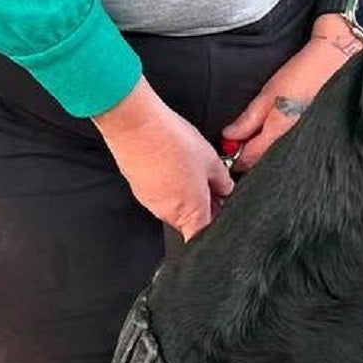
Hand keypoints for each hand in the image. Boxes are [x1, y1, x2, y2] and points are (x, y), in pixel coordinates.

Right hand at [92, 77, 233, 240]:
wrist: (136, 125)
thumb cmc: (172, 142)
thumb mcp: (212, 161)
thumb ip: (223, 183)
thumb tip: (226, 191)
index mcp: (190, 212)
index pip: (203, 236)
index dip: (215, 227)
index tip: (222, 212)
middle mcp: (168, 213)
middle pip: (191, 221)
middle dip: (205, 206)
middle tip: (212, 184)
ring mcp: (151, 202)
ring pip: (176, 208)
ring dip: (188, 195)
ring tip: (192, 170)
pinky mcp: (140, 190)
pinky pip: (161, 196)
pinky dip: (171, 186)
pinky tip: (176, 165)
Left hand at [222, 14, 362, 170]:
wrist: (332, 64)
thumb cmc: (301, 75)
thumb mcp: (267, 95)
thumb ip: (248, 120)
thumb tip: (229, 136)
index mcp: (278, 133)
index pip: (250, 158)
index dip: (235, 156)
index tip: (229, 147)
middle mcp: (294, 143)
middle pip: (265, 161)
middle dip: (251, 155)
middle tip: (243, 138)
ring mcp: (307, 143)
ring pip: (278, 156)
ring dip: (266, 150)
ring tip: (262, 132)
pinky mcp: (315, 138)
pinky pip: (292, 149)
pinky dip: (280, 145)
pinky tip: (279, 131)